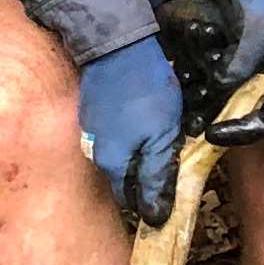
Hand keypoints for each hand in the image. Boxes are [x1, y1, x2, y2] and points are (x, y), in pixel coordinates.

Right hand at [76, 35, 186, 229]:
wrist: (118, 47)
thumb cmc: (145, 94)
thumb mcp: (161, 138)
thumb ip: (157, 177)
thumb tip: (155, 217)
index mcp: (112, 164)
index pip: (130, 199)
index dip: (151, 200)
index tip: (171, 192)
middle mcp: (95, 152)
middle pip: (125, 176)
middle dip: (146, 173)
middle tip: (172, 157)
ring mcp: (91, 130)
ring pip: (120, 153)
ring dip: (139, 151)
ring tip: (161, 134)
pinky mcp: (93, 111)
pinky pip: (114, 133)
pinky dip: (131, 132)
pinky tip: (144, 117)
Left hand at [177, 0, 263, 143]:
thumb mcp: (257, 28)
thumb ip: (240, 63)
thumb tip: (218, 89)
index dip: (245, 131)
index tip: (213, 133)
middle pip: (249, 109)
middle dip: (218, 112)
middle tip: (190, 121)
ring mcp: (258, 65)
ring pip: (229, 91)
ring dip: (205, 91)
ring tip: (184, 88)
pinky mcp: (239, 53)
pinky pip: (219, 71)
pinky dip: (202, 70)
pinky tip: (184, 66)